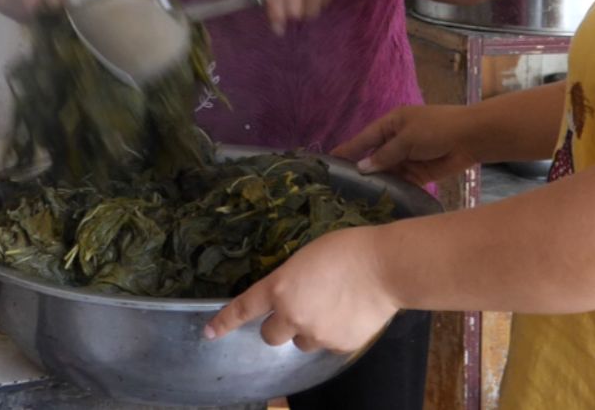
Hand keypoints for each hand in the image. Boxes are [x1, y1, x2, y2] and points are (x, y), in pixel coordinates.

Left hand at [204, 227, 396, 352]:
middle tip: (299, 310)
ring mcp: (316, 334)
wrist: (385, 267)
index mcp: (280, 287)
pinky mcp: (340, 346)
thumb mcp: (307, 256)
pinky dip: (335, 333)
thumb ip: (293, 279)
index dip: (224, 322)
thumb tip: (294, 294)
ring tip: (333, 307)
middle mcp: (292, 315)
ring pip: (302, 341)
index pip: (244, 308)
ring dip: (309, 330)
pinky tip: (351, 313)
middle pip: (270, 335)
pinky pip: (329, 344)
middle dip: (280, 325)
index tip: (209, 334)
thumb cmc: (348, 249)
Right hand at [331, 104, 480, 187]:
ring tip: (357, 199)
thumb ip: (385, 155)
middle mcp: (396, 141)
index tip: (329, 161)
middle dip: (361, 171)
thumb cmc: (437, 129)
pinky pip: (401, 182)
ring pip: (387, 172)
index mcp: (391, 125)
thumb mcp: (407, 138)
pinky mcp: (418, 173)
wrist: (471, 139)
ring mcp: (407, 158)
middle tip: (339, 187)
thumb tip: (362, 168)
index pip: (364, 139)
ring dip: (377, 183)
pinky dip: (393, 190)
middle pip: (373, 157)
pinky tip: (381, 201)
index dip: (347, 150)